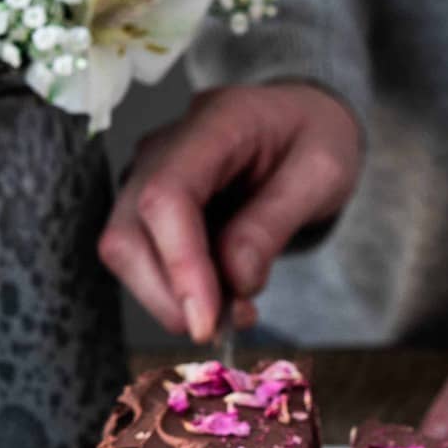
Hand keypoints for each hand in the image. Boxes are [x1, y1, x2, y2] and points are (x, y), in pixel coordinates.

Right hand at [98, 82, 361, 343]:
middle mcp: (164, 148)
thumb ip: (275, 222)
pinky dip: (176, 290)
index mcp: (214, 124)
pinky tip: (222, 297)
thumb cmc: (313, 137)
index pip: (167, 196)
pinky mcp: (148, 207)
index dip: (179, 264)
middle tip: (228, 326)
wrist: (302, 120)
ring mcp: (148, 176)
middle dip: (169, 295)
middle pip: (129, 232)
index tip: (207, 319)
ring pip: (126, 252)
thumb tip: (236, 281)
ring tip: (237, 309)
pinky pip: (144, 258)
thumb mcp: (321, 173)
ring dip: (172, 298)